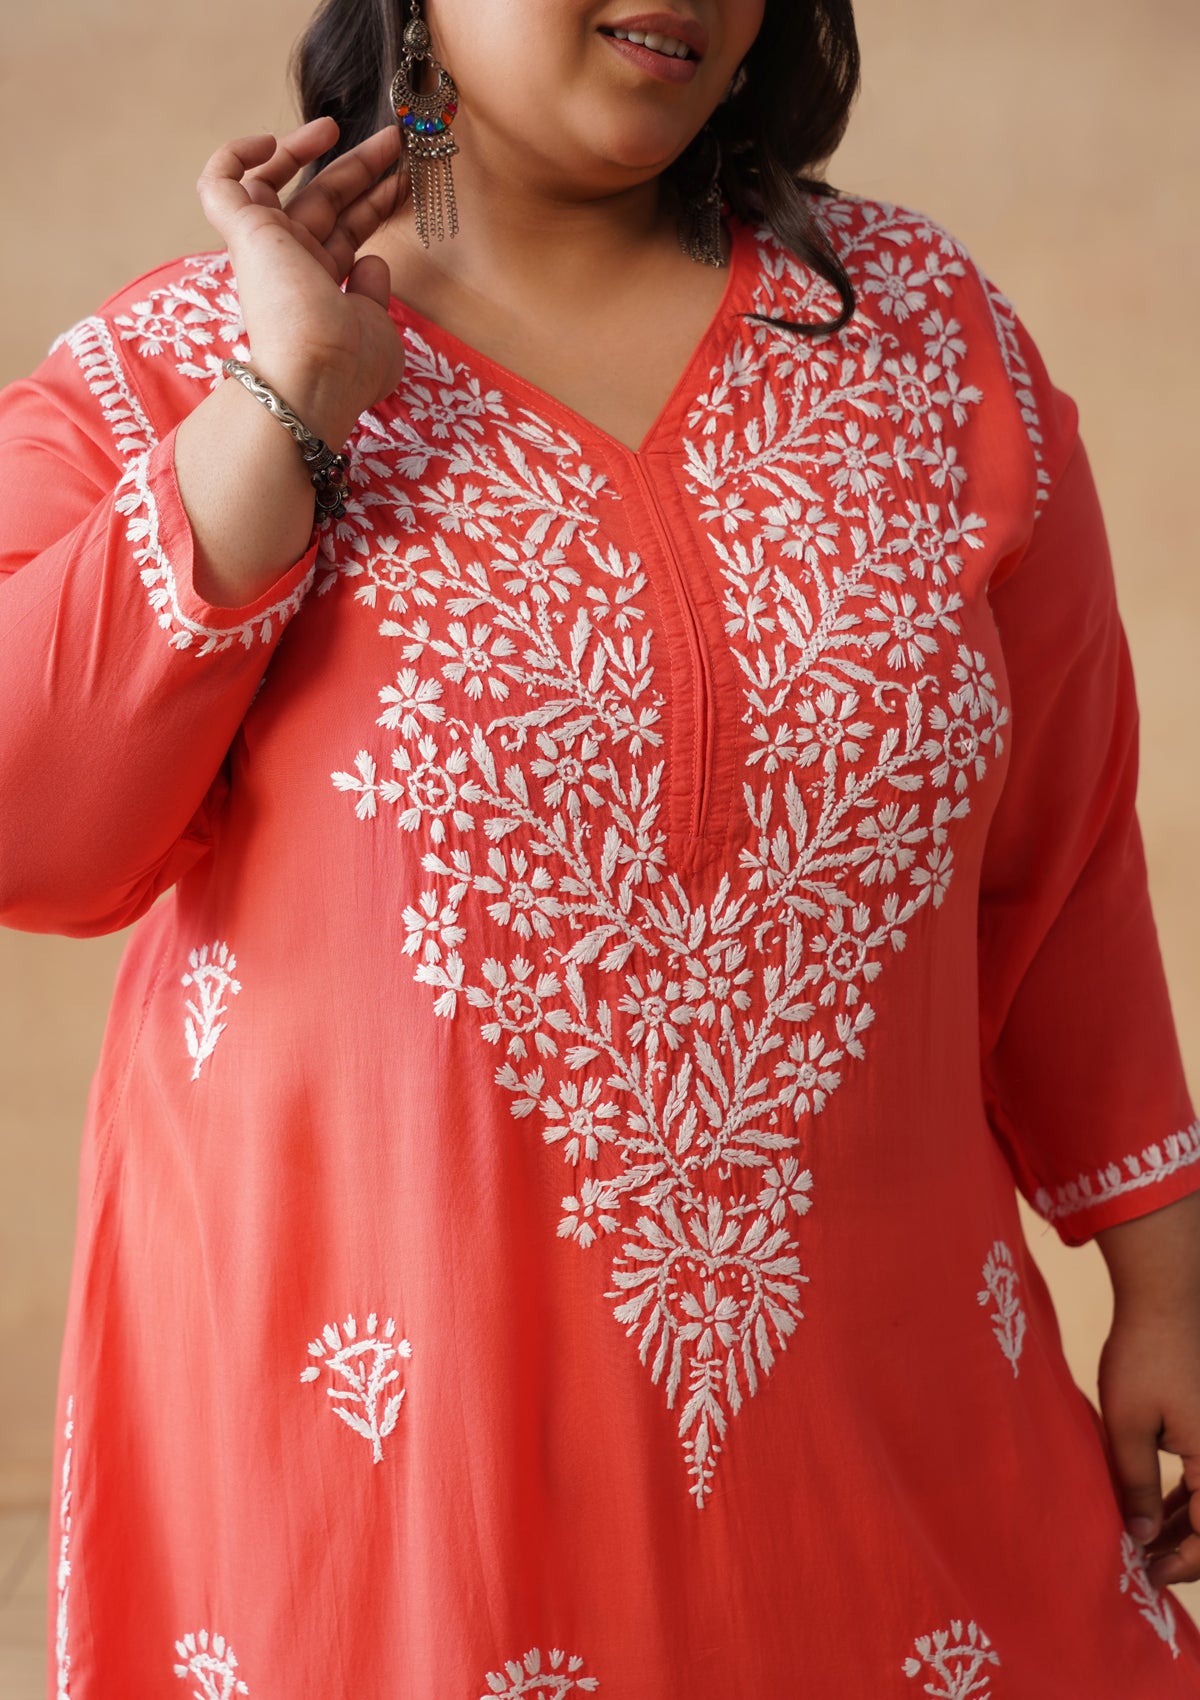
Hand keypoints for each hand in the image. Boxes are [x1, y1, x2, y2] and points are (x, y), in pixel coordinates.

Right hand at [195, 115, 408, 443]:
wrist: (317, 376)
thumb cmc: (349, 368)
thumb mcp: (378, 330)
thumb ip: (373, 295)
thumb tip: (372, 259)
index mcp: (320, 288)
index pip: (347, 232)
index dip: (375, 203)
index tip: (404, 180)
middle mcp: (290, 265)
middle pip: (323, 200)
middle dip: (359, 168)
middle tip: (395, 138)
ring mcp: (264, 247)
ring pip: (276, 182)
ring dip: (307, 148)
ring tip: (339, 125)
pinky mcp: (242, 232)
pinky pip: (221, 182)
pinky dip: (235, 156)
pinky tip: (268, 142)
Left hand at [1097, 1304, 1199, 1587]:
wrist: (1165, 1300)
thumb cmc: (1144, 1356)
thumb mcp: (1128, 1425)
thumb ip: (1136, 1484)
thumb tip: (1139, 1536)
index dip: (1183, 1564)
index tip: (1146, 1576)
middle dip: (1184, 1549)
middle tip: (1142, 1563)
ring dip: (1184, 1526)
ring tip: (1142, 1541)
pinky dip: (1187, 1499)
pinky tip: (1155, 1510)